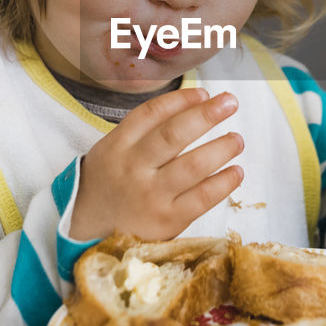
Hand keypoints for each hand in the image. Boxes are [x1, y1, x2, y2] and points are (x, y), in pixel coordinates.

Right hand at [68, 87, 243, 240]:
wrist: (87, 232)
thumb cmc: (110, 184)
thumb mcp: (112, 151)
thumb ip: (144, 130)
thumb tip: (195, 105)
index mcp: (117, 146)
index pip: (151, 114)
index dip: (181, 100)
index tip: (204, 93)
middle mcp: (133, 168)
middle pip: (174, 135)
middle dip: (206, 115)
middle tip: (230, 103)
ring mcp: (151, 196)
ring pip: (193, 166)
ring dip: (221, 149)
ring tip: (237, 140)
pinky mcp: (168, 221)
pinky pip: (202, 198)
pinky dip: (224, 183)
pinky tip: (236, 172)